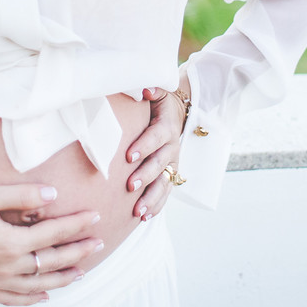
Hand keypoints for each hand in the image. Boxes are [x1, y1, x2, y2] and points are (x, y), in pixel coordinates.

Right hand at [0, 184, 104, 304]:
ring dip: (63, 277)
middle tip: (98, 244)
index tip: (95, 217)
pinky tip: (45, 294)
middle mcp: (6, 267)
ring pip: (38, 284)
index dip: (76, 225)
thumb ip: (21, 196)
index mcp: (9, 242)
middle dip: (78, 252)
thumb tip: (52, 195)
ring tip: (81, 271)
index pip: (53, 234)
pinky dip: (33, 297)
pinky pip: (14, 299)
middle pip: (51, 261)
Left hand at [124, 86, 185, 221]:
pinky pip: (166, 192)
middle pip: (159, 164)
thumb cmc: (158, 103)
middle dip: (145, 176)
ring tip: (137, 211)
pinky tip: (144, 217)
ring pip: (164, 183)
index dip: (143, 146)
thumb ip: (151, 90)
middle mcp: (171, 148)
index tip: (128, 156)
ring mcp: (172, 163)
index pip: (155, 138)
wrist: (177, 113)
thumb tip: (145, 89)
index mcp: (166, 128)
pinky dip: (157, 206)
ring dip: (151, 198)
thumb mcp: (157, 92)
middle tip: (130, 187)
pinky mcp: (171, 174)